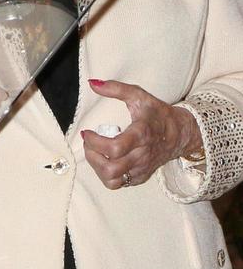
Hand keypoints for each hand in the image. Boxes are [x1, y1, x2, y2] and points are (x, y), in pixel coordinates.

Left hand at [81, 78, 202, 189]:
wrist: (181, 134)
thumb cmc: (158, 114)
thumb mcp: (140, 96)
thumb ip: (116, 89)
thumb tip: (93, 84)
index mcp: (141, 135)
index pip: (115, 148)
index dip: (95, 142)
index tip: (87, 132)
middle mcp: (142, 156)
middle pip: (111, 168)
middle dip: (92, 156)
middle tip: (89, 142)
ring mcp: (141, 169)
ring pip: (112, 180)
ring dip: (96, 167)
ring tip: (94, 152)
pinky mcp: (141, 177)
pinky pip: (118, 184)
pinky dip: (105, 175)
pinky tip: (104, 160)